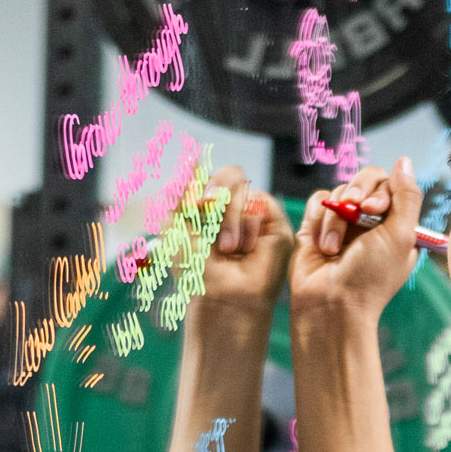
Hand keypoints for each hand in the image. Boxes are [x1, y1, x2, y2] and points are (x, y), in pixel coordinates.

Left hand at [194, 164, 294, 315]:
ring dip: (228, 218)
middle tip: (205, 211)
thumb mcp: (176, 225)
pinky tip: (245, 249)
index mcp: (211, 206)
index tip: (193, 205)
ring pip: (244, 188)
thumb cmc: (196, 268)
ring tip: (228, 248)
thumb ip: (180, 190)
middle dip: (216, 192)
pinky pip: (260, 204)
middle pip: (230, 173)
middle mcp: (235, 208)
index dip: (202, 183)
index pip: (211, 175)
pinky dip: (246, 226)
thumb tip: (193, 157)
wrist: (220, 294)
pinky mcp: (275, 224)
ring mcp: (256, 215)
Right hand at [290, 159, 423, 321]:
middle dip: (357, 193)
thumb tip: (404, 161)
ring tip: (333, 248)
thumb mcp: (401, 237)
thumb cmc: (369, 279)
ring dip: (335, 218)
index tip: (374, 209)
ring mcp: (343, 223)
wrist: (329, 305)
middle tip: (354, 212)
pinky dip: (317, 218)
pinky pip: (318, 200)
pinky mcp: (316, 226)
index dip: (381, 190)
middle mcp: (370, 222)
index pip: (391, 185)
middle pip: (365, 180)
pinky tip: (320, 243)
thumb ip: (407, 196)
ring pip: (339, 192)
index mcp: (395, 225)